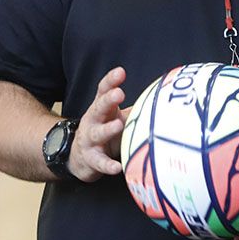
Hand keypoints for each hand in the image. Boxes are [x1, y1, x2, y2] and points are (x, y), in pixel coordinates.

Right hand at [67, 66, 129, 181]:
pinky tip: (117, 167)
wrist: (78, 156)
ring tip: (118, 125)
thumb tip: (160, 99)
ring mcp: (90, 140)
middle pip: (99, 108)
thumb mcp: (115, 116)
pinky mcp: (91, 159)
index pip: (103, 91)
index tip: (120, 72)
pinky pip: (100, 162)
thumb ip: (133, 108)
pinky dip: (108, 166)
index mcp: (101, 108)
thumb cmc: (104, 131)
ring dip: (108, 129)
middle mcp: (93, 121)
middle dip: (108, 100)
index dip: (111, 81)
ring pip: (98, 133)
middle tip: (119, 93)